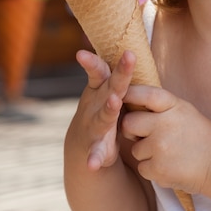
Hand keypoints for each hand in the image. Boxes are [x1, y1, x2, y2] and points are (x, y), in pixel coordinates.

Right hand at [74, 49, 135, 171]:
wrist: (84, 141)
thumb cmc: (103, 106)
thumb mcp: (108, 88)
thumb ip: (116, 72)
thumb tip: (129, 45)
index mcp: (103, 88)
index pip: (100, 71)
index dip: (92, 62)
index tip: (81, 53)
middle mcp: (97, 103)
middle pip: (112, 87)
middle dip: (120, 75)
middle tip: (127, 59)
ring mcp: (95, 124)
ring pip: (103, 117)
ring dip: (108, 110)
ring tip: (114, 103)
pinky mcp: (96, 145)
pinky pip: (95, 152)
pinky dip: (94, 158)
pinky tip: (93, 165)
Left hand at [121, 85, 210, 194]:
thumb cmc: (201, 136)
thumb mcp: (185, 111)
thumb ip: (161, 106)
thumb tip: (130, 99)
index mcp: (173, 106)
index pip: (144, 94)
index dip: (129, 94)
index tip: (120, 96)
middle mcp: (164, 124)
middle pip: (129, 123)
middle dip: (132, 130)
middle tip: (144, 135)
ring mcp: (160, 147)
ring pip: (135, 149)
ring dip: (146, 153)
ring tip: (168, 153)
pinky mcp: (159, 169)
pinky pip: (142, 167)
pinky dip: (152, 170)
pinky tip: (170, 166)